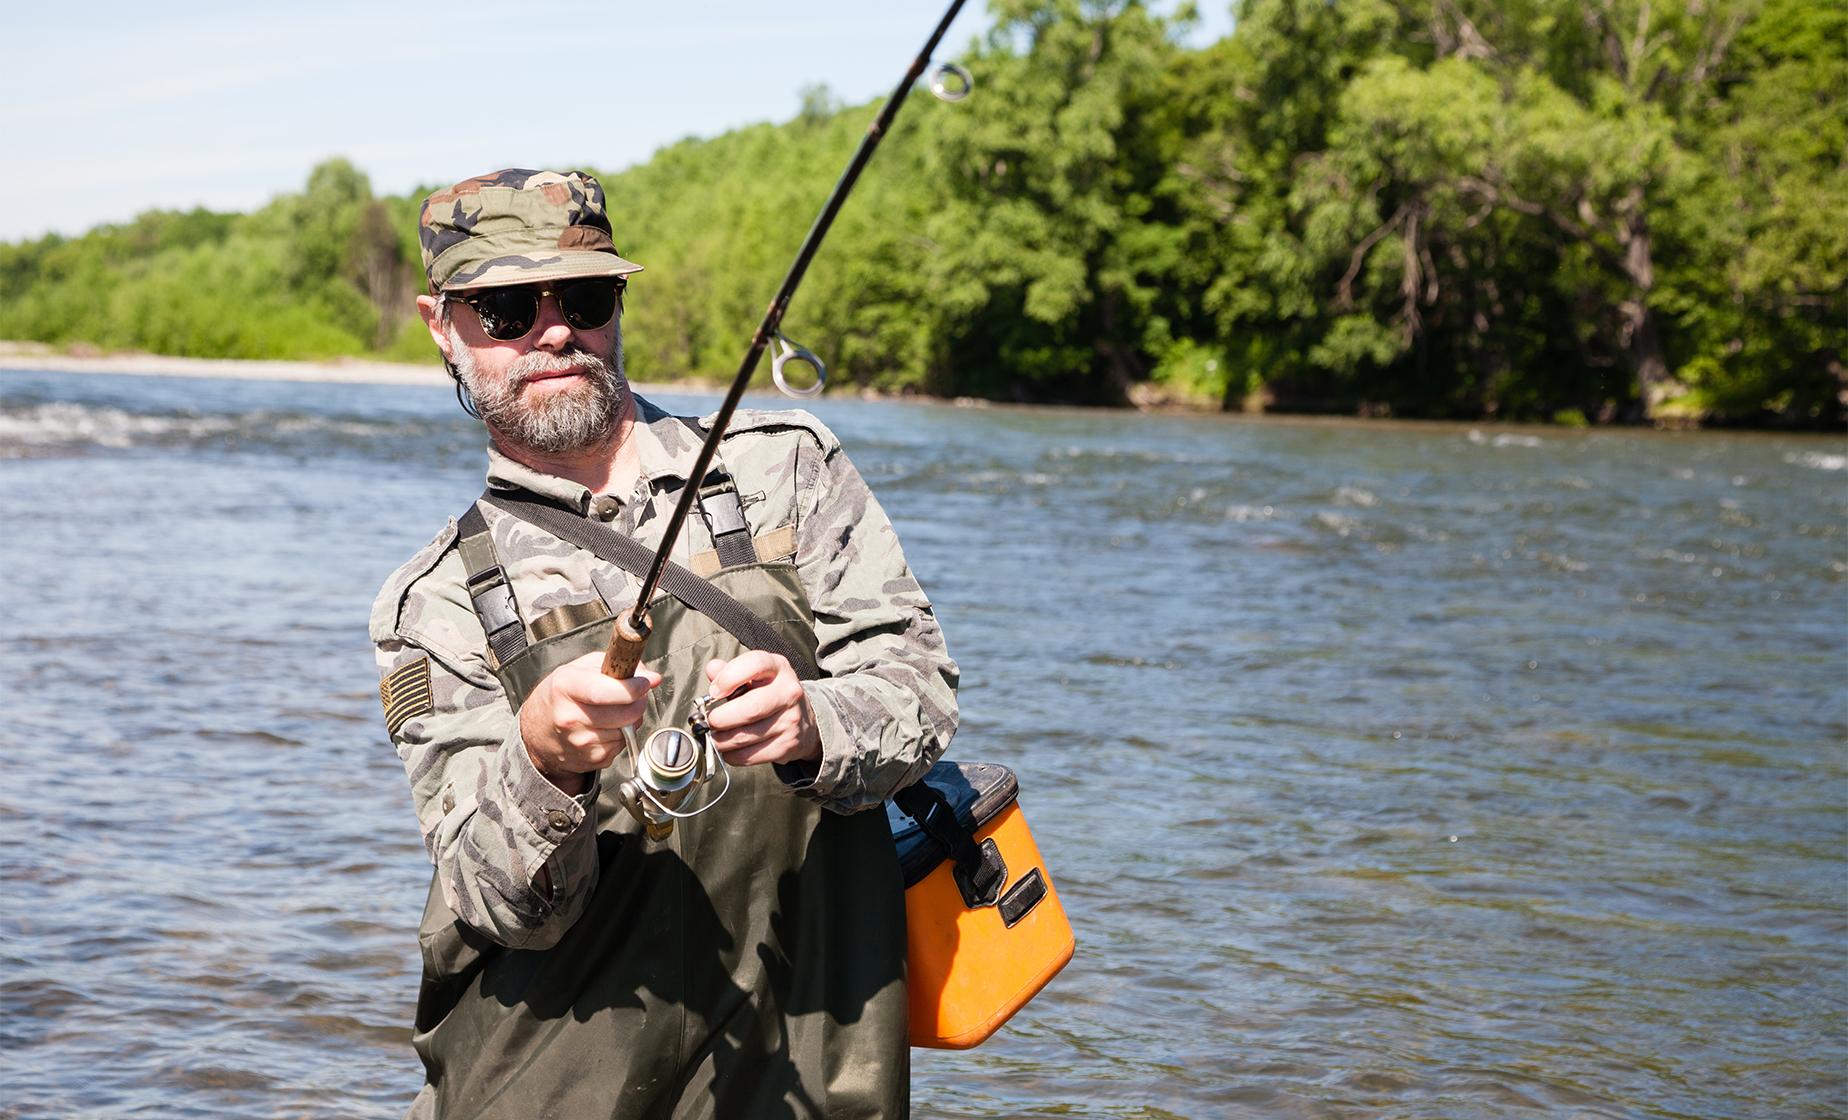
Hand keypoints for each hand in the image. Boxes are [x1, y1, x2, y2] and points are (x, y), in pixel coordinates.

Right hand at [520, 651, 661, 793]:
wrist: (538, 732)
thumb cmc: (561, 696)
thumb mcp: (578, 669)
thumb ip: (614, 665)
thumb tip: (649, 676)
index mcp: (565, 687)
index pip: (604, 691)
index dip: (632, 688)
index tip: (647, 681)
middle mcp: (570, 717)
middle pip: (625, 713)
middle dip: (639, 701)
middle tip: (635, 694)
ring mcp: (581, 742)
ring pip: (628, 729)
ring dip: (631, 719)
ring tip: (614, 711)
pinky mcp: (592, 759)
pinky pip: (623, 745)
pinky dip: (622, 735)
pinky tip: (606, 727)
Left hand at [702, 652, 820, 766]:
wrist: (803, 719)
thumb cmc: (770, 693)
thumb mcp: (754, 675)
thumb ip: (730, 671)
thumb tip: (712, 669)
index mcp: (778, 668)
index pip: (755, 665)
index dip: (728, 678)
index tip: (714, 692)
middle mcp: (789, 692)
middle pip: (750, 708)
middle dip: (720, 718)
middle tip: (709, 721)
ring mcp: (790, 720)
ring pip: (746, 736)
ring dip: (722, 740)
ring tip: (715, 736)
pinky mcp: (787, 745)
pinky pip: (751, 755)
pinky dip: (732, 755)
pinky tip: (729, 749)